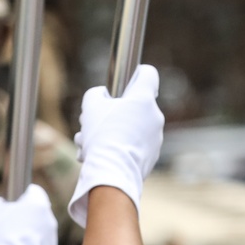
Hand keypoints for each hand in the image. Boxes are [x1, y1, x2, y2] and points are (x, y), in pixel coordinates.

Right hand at [0, 184, 57, 244]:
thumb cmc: (0, 234)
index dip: (16, 195)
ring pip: (25, 238)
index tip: (4, 204)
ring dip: (6, 241)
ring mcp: (50, 242)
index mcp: (39, 204)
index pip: (32, 191)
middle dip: (5, 224)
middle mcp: (49, 221)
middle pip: (26, 217)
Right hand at [69, 65, 164, 226]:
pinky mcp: (152, 155)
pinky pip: (134, 145)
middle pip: (135, 105)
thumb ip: (97, 94)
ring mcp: (156, 137)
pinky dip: (119, 148)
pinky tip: (100, 155)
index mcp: (143, 99)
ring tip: (89, 144)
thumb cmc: (101, 135)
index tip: (123, 83)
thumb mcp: (91, 105)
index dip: (134, 74)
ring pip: (132, 127)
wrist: (111, 171)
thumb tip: (103, 97)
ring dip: (112, 132)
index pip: (148, 74)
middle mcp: (155, 115)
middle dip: (114, 112)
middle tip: (94, 122)